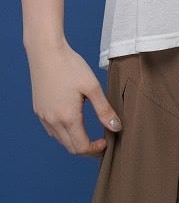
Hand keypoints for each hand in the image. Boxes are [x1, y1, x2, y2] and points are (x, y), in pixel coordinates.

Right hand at [25, 39, 121, 156]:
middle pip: (70, 147)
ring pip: (60, 139)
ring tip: (88, 131)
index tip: (106, 142)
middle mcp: (52, 121)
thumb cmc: (70, 65)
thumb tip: (116, 127)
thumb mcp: (92, 86)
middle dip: (86, 148)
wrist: (46, 51)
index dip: (95, 150)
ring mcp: (43, 116)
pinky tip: (72, 120)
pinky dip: (63, 131)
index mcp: (67, 118)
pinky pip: (51, 129)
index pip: (81, 147)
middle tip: (100, 141)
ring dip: (74, 140)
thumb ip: (104, 109)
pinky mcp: (38, 109)